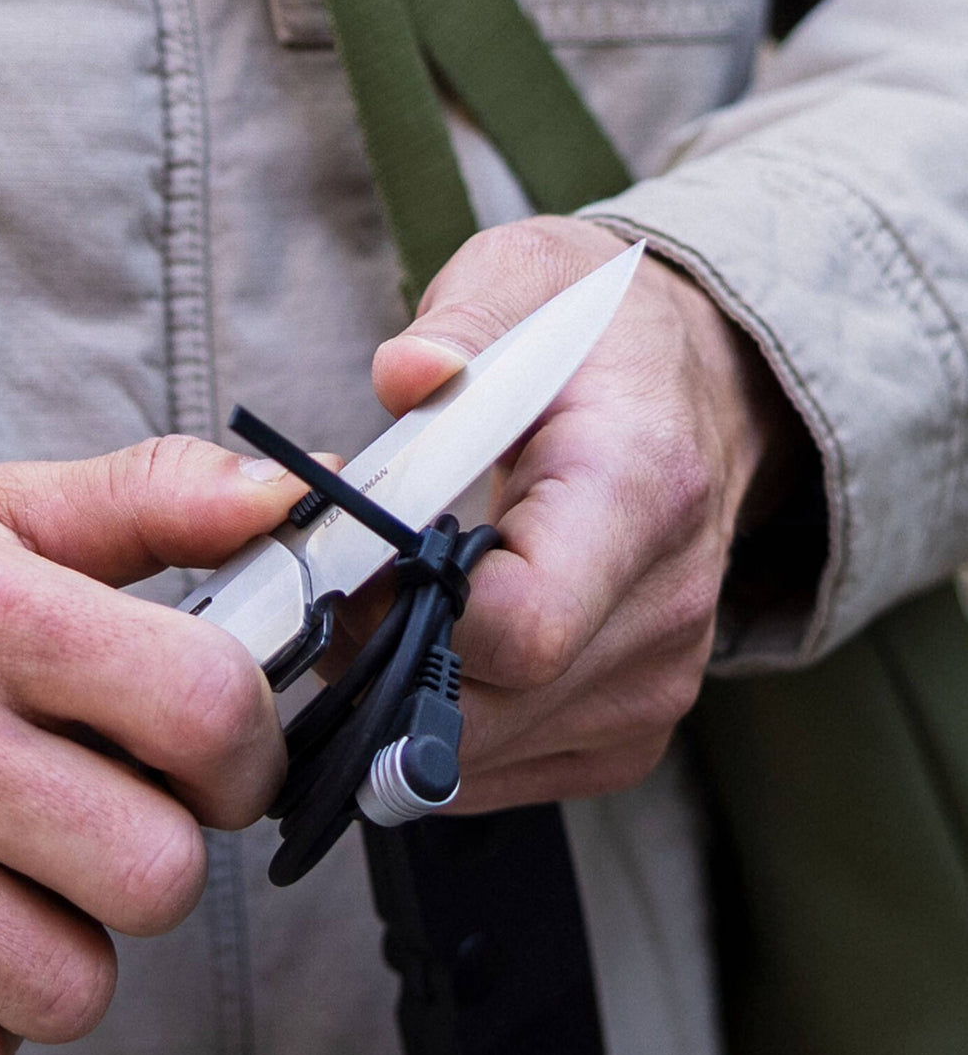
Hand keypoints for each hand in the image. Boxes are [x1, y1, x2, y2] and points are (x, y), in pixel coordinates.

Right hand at [0, 437, 317, 1054]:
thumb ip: (150, 499)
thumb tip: (282, 496)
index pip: (207, 708)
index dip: (248, 751)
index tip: (219, 759)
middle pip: (160, 875)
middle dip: (158, 853)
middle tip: (103, 811)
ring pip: (73, 986)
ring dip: (69, 941)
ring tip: (9, 866)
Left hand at [370, 218, 801, 810]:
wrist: (702, 398)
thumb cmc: (601, 344)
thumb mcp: (529, 282)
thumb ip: (466, 321)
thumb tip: (408, 375)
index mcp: (638, 495)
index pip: (522, 626)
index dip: (409, 613)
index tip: (362, 565)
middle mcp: (663, 611)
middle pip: (484, 711)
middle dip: (383, 666)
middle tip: (351, 593)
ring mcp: (656, 684)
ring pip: (481, 755)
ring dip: (406, 700)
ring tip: (395, 610)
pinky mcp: (632, 731)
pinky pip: (505, 773)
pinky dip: (444, 729)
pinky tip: (441, 654)